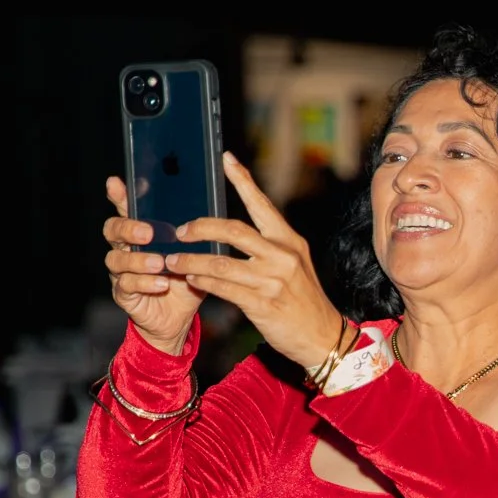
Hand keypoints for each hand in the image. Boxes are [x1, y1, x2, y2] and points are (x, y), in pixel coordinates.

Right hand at [101, 176, 202, 353]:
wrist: (179, 318)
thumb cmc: (186, 281)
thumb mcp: (196, 257)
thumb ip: (198, 239)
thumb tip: (216, 217)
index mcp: (142, 233)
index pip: (126, 209)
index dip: (119, 196)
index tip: (116, 182)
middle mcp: (126, 248)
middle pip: (112, 230)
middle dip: (127, 228)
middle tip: (147, 232)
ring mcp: (121, 271)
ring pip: (116, 259)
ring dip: (137, 259)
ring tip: (158, 263)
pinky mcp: (124, 293)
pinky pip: (127, 285)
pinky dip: (145, 283)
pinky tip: (162, 283)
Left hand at [161, 152, 344, 370]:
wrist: (324, 338)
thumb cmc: (305, 303)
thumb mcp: (295, 267)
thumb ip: (270, 249)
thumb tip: (235, 234)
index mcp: (289, 242)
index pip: (262, 204)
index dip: (242, 180)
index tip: (226, 158)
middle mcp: (282, 256)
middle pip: (233, 230)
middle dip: (201, 227)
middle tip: (180, 231)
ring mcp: (273, 280)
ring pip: (220, 262)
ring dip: (191, 260)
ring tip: (172, 260)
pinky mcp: (262, 303)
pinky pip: (222, 287)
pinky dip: (203, 281)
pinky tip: (191, 279)